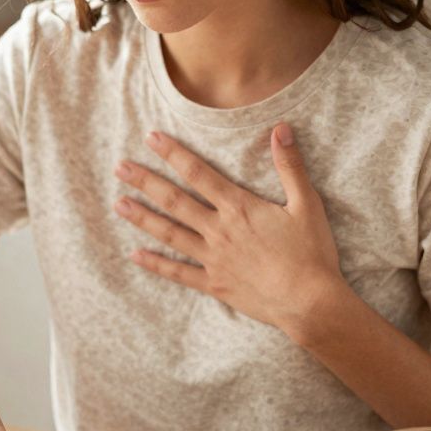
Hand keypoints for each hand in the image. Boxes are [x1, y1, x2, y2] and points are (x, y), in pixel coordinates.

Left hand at [113, 124, 345, 337]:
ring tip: (118, 204)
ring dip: (142, 218)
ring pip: (170, 233)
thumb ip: (289, 165)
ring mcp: (213, 258)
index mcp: (239, 207)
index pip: (198, 173)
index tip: (151, 138)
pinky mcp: (214, 283)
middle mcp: (219, 230)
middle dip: (146, 182)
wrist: (309, 302)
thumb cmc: (311, 253)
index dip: (173, 154)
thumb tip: (281, 128)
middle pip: (175, 201)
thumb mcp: (306, 204)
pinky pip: (178, 273)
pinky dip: (155, 264)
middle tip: (120, 168)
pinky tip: (135, 255)